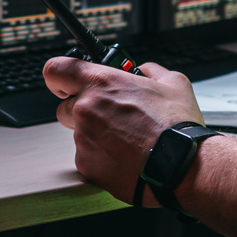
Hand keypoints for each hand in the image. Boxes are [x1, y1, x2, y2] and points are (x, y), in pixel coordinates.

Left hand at [43, 57, 201, 205]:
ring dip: (96, 135)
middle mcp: (86, 109)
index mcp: (101, 83)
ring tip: (127, 141)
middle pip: (65, 106)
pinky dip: (101, 157)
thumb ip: (150, 70)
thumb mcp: (173, 82)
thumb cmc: (177, 127)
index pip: (55, 70)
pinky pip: (87, 157)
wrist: (181, 167)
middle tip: (111, 117)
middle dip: (83, 111)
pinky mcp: (86, 166)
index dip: (58, 76)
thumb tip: (143, 71)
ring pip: (79, 134)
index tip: (64, 83)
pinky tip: (125, 157)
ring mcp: (83, 139)